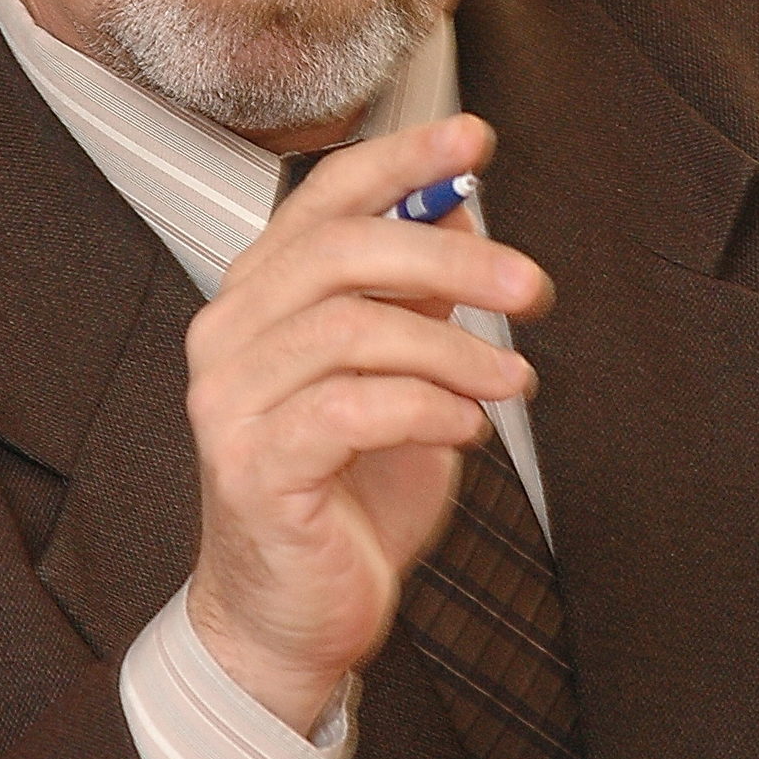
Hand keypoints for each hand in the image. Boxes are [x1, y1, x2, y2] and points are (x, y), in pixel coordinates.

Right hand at [184, 115, 552, 734]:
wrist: (295, 617)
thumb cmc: (345, 498)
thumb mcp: (402, 378)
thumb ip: (419, 299)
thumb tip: (459, 212)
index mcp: (262, 298)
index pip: (326, 198)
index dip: (402, 160)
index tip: (472, 141)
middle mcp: (230, 336)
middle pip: (341, 253)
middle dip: (452, 260)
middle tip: (529, 288)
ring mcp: (230, 401)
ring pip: (351, 328)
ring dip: (454, 350)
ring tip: (512, 385)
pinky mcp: (252, 467)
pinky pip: (351, 410)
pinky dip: (427, 409)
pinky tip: (465, 428)